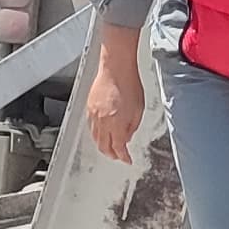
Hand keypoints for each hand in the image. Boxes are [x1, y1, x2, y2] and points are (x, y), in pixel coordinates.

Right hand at [84, 47, 141, 161]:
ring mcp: (93, 115)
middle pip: (104, 146)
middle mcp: (103, 121)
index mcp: (116, 123)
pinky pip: (91, 128)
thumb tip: (127, 137)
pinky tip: (102, 134)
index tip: (127, 159)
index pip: (118, 148)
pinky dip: (97, 135)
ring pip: (95, 138)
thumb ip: (132, 127)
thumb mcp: (139, 110)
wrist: (116, 68)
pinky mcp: (89, 108)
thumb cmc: (129, 84)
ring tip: (110, 148)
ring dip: (103, 146)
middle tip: (118, 156)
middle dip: (112, 154)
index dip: (123, 157)